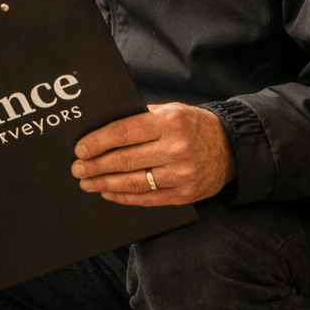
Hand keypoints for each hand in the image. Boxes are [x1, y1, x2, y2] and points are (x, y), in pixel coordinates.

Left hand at [71, 103, 234, 205]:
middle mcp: (175, 148)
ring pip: (132, 182)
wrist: (232, 147)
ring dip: (104, 183)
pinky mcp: (185, 194)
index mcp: (169, 122)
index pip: (123, 133)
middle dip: (95, 166)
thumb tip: (102, 129)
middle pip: (124, 160)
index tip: (80, 149)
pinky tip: (108, 192)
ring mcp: (181, 174)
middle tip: (77, 169)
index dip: (97, 143)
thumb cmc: (193, 126)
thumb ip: (140, 117)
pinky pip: (147, 198)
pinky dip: (123, 197)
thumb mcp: (170, 111)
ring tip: (87, 182)